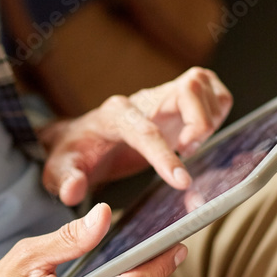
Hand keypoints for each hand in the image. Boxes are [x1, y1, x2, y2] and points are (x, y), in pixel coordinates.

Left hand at [38, 67, 232, 205]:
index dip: (165, 155)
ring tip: (188, 146)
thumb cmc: (73, 154)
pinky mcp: (178, 102)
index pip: (145, 129)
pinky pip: (212, 93)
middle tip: (186, 152)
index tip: (181, 181)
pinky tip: (197, 139)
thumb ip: (65, 180)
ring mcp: (162, 97)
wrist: (80, 140)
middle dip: (198, 124)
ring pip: (203, 85)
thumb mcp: (59, 170)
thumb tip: (73, 192)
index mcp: (114, 114)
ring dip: (209, 118)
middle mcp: (142, 99)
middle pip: (187, 89)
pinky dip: (217, 114)